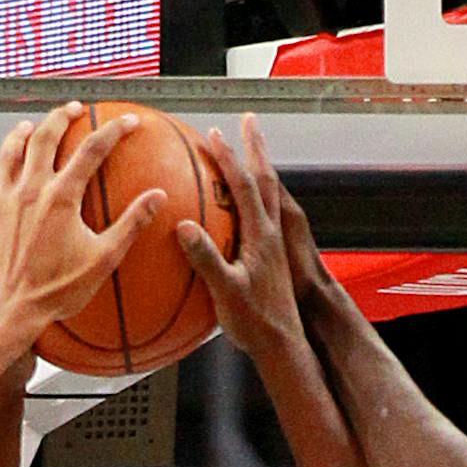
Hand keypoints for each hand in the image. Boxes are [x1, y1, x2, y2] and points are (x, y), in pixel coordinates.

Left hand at [0, 102, 164, 335]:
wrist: (9, 311)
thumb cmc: (56, 291)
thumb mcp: (103, 259)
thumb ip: (131, 224)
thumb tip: (157, 198)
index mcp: (61, 197)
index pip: (92, 150)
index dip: (114, 131)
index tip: (129, 123)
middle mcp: (29, 190)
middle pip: (44, 136)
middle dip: (61, 117)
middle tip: (73, 110)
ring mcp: (3, 201)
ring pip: (9, 151)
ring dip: (22, 134)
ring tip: (30, 126)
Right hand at [175, 115, 309, 362]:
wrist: (283, 344)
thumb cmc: (255, 322)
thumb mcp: (226, 290)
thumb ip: (205, 258)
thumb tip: (183, 226)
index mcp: (261, 236)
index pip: (245, 187)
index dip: (229, 159)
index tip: (214, 134)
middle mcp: (272, 233)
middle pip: (266, 178)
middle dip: (255, 147)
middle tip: (248, 121)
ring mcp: (275, 243)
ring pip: (270, 193)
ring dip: (259, 166)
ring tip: (249, 149)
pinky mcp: (273, 254)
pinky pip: (265, 213)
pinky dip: (255, 195)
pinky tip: (242, 202)